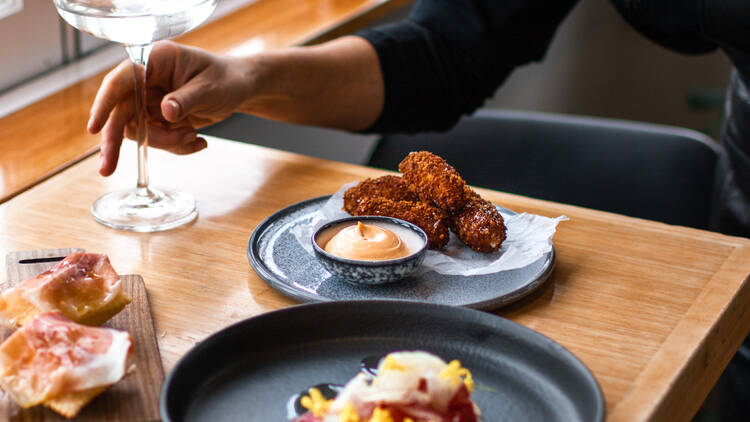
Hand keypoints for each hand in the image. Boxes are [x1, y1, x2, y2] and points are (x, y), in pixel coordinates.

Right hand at [88, 41, 253, 175]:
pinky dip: (177, 146)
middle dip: (116, 141)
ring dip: (166, 142)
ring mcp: (151, 100)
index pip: (121, 81)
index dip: (105, 104)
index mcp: (155, 61)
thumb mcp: (210, 89)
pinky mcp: (159, 118)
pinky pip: (158, 140)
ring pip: (141, 131)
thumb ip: (186, 100)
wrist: (241, 89)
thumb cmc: (227, 78)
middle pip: (121, 112)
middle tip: (108, 168)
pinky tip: (199, 142)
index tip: (94, 127)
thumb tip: (165, 112)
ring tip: (195, 137)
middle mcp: (147, 80)